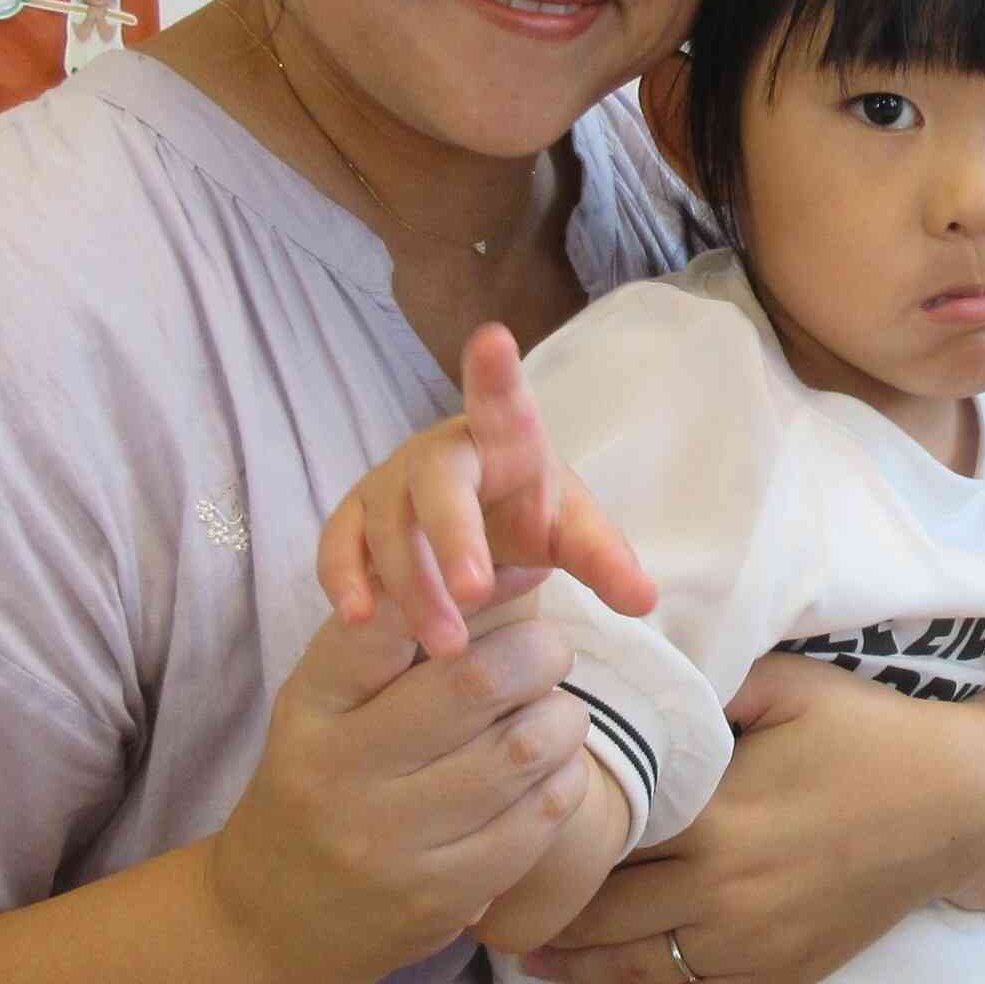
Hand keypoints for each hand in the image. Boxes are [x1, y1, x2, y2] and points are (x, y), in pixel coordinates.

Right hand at [205, 596, 600, 983]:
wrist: (267, 921)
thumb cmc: (317, 786)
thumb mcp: (322, 708)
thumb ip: (388, 643)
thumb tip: (503, 567)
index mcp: (310, 710)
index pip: (389, 622)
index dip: (467, 588)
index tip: (510, 575)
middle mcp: (342, 774)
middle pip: (477, 680)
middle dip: (538, 652)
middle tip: (548, 652)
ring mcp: (390, 843)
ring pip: (523, 750)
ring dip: (562, 718)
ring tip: (555, 712)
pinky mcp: (438, 899)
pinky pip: (537, 821)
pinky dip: (563, 780)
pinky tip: (551, 771)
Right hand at [316, 325, 653, 655]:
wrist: (477, 529)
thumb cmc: (527, 515)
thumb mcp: (572, 534)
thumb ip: (606, 560)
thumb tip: (645, 599)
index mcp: (503, 437)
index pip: (502, 403)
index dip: (495, 374)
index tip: (494, 339)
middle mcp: (439, 451)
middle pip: (438, 484)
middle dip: (455, 539)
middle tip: (477, 595)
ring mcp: (389, 482)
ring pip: (390, 528)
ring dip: (416, 587)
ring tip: (449, 644)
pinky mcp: (354, 518)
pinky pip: (338, 543)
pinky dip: (345, 577)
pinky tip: (360, 616)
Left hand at [518, 655, 984, 983]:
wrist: (957, 802)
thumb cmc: (871, 733)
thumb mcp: (786, 685)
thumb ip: (704, 687)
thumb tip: (630, 679)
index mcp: (714, 817)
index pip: (603, 846)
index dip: (546, 847)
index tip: (503, 838)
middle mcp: (723, 893)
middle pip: (603, 920)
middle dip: (542, 917)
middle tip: (490, 907)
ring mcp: (753, 943)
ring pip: (637, 972)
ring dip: (574, 970)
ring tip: (526, 958)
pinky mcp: (781, 973)